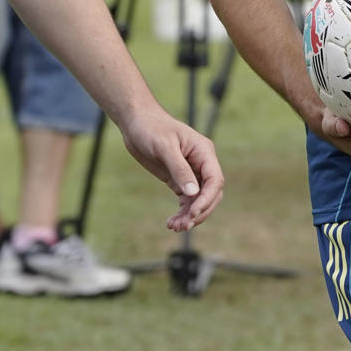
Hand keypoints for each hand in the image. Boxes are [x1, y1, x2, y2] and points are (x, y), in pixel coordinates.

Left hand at [117, 110, 225, 230]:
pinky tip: (172, 222)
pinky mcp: (178, 180)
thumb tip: (193, 193)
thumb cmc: (151, 128)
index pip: (215, 180)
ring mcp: (191, 173)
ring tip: (174, 227)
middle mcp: (201, 164)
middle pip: (211, 194)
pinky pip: (186, 200)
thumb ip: (180, 170)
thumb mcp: (164, 147)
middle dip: (200, 211)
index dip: (207, 199)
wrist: (136, 123)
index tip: (193, 213)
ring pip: (199, 200)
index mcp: (204, 152)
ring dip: (190, 216)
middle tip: (183, 226)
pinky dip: (182, 213)